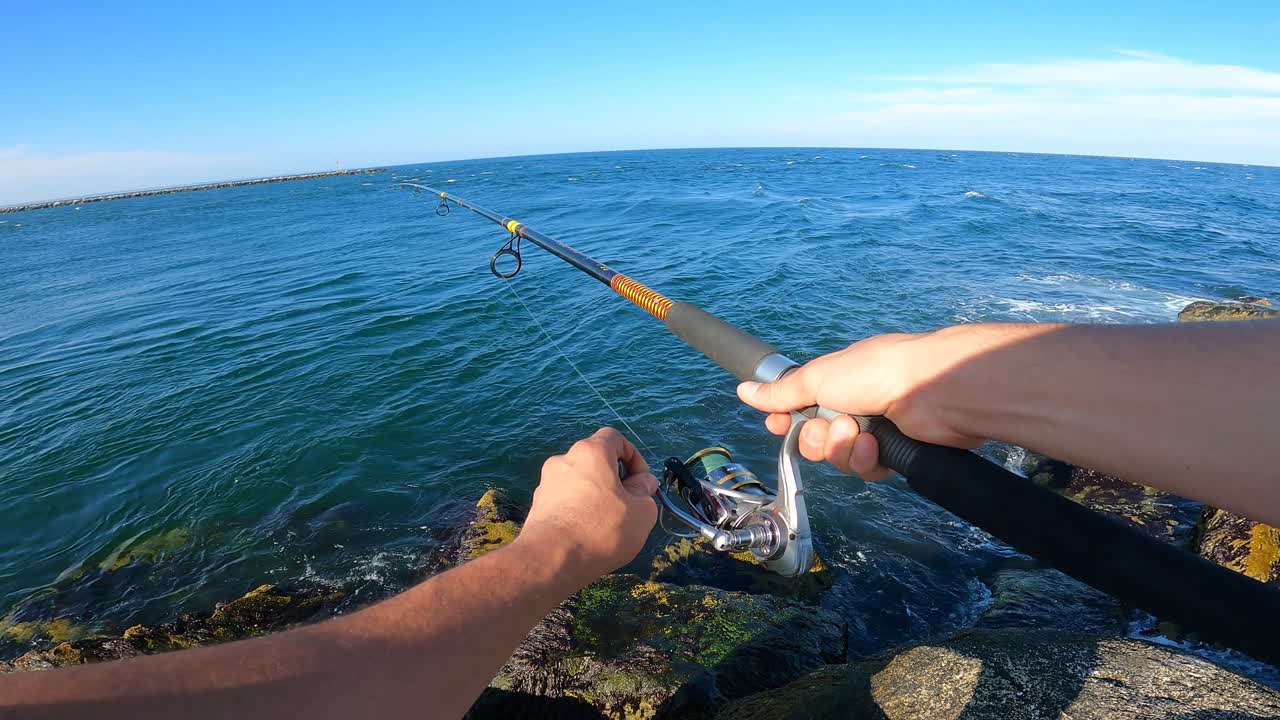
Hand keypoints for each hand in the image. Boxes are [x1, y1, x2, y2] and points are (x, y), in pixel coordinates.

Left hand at [517, 427, 657, 583]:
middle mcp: (563, 460)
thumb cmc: (602, 529)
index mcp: (590, 452)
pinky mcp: (536, 506)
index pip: (614, 437)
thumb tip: (642, 483)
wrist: (551, 559)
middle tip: (627, 505)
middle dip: (614, 479)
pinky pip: (565, 500)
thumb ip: (645, 491)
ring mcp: (546, 483)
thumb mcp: (641, 512)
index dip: (633, 456)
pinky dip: (577, 509)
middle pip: (595, 461)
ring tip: (606, 524)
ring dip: (595, 495)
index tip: (642, 482)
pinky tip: (586, 534)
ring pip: (579, 482)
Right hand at [736, 329, 986, 479]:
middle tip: (834, 427)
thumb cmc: (875, 373)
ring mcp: (875, 430)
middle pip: (816, 438)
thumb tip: (744, 391)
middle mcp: (855, 405)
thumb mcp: (820, 377)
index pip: (800, 406)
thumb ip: (782, 392)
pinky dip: (867, 460)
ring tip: (862, 435)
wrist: (933, 391)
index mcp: (837, 380)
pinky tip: (877, 448)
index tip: (778, 426)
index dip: (787, 420)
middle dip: (819, 438)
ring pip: (839, 457)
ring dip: (844, 449)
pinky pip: (865, 469)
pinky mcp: (894, 453)